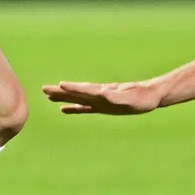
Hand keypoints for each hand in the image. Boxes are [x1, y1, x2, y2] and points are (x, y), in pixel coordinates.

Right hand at [43, 80, 162, 114]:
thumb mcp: (130, 99)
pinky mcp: (103, 106)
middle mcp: (99, 94)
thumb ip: (116, 97)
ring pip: (77, 98)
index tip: (58, 85)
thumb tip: (103, 94)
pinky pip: (84, 107)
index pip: (85, 90)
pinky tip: (63, 109)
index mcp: (104, 92)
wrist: (151, 96)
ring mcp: (99, 100)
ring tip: (48, 96)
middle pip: (76, 92)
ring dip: (63, 97)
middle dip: (60, 91)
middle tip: (43, 89)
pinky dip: (73, 107)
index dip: (72, 89)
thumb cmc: (142, 98)